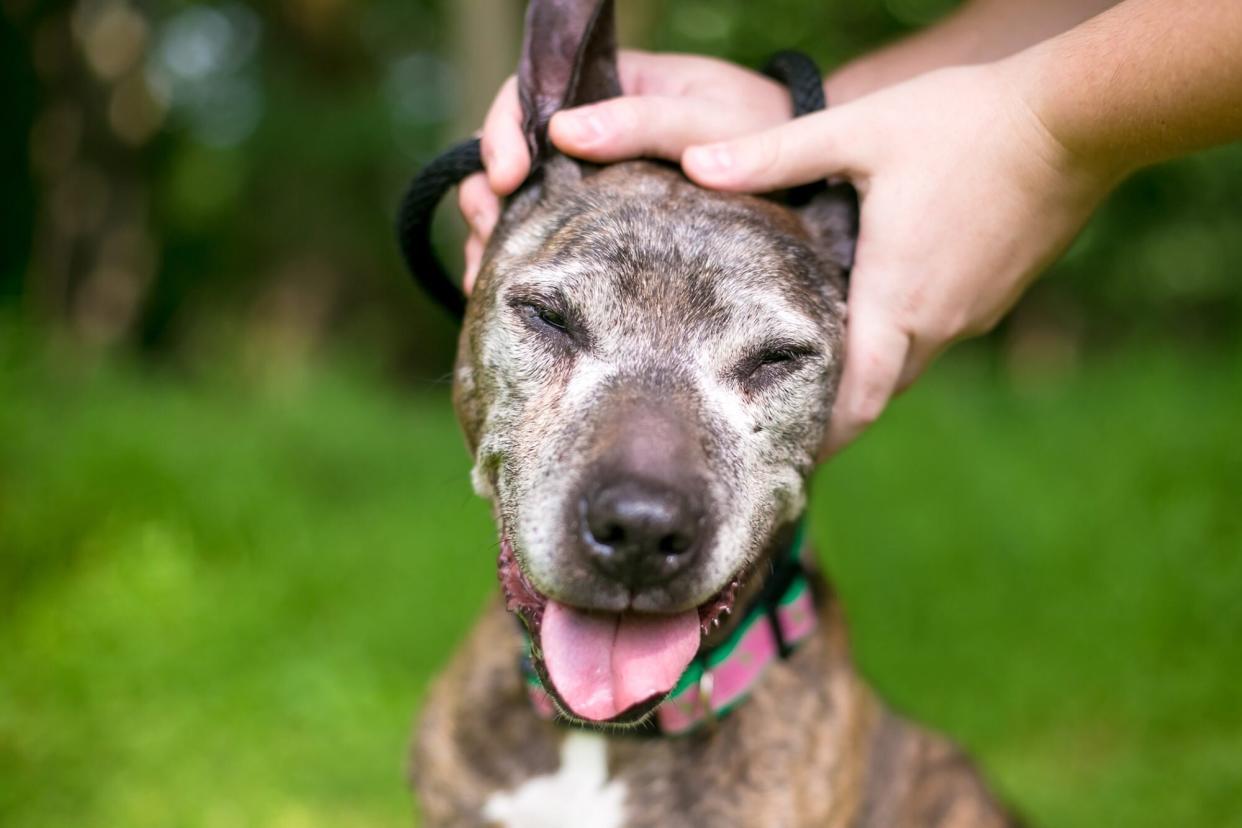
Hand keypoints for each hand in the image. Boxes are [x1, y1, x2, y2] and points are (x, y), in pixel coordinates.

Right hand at [458, 51, 792, 290]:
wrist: (806, 172)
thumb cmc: (759, 130)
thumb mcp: (706, 120)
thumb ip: (641, 122)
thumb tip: (563, 132)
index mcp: (604, 87)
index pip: (525, 96)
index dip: (502, 134)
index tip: (506, 178)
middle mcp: (587, 133)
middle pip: (509, 155)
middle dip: (487, 195)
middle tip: (487, 235)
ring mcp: (590, 180)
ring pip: (519, 202)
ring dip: (493, 235)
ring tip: (484, 276)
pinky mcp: (601, 223)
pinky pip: (547, 236)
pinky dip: (522, 260)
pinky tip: (508, 291)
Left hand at [680, 62, 1119, 455]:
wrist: (1077, 119)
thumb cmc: (966, 123)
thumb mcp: (859, 133)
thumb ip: (775, 155)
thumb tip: (695, 164)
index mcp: (898, 299)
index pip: (858, 400)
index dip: (822, 437)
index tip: (785, 458)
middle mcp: (940, 322)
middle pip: (879, 387)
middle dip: (838, 407)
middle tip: (786, 409)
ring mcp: (977, 311)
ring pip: (911, 359)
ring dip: (872, 365)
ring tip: (825, 356)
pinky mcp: (999, 292)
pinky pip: (942, 330)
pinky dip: (906, 332)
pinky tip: (884, 299)